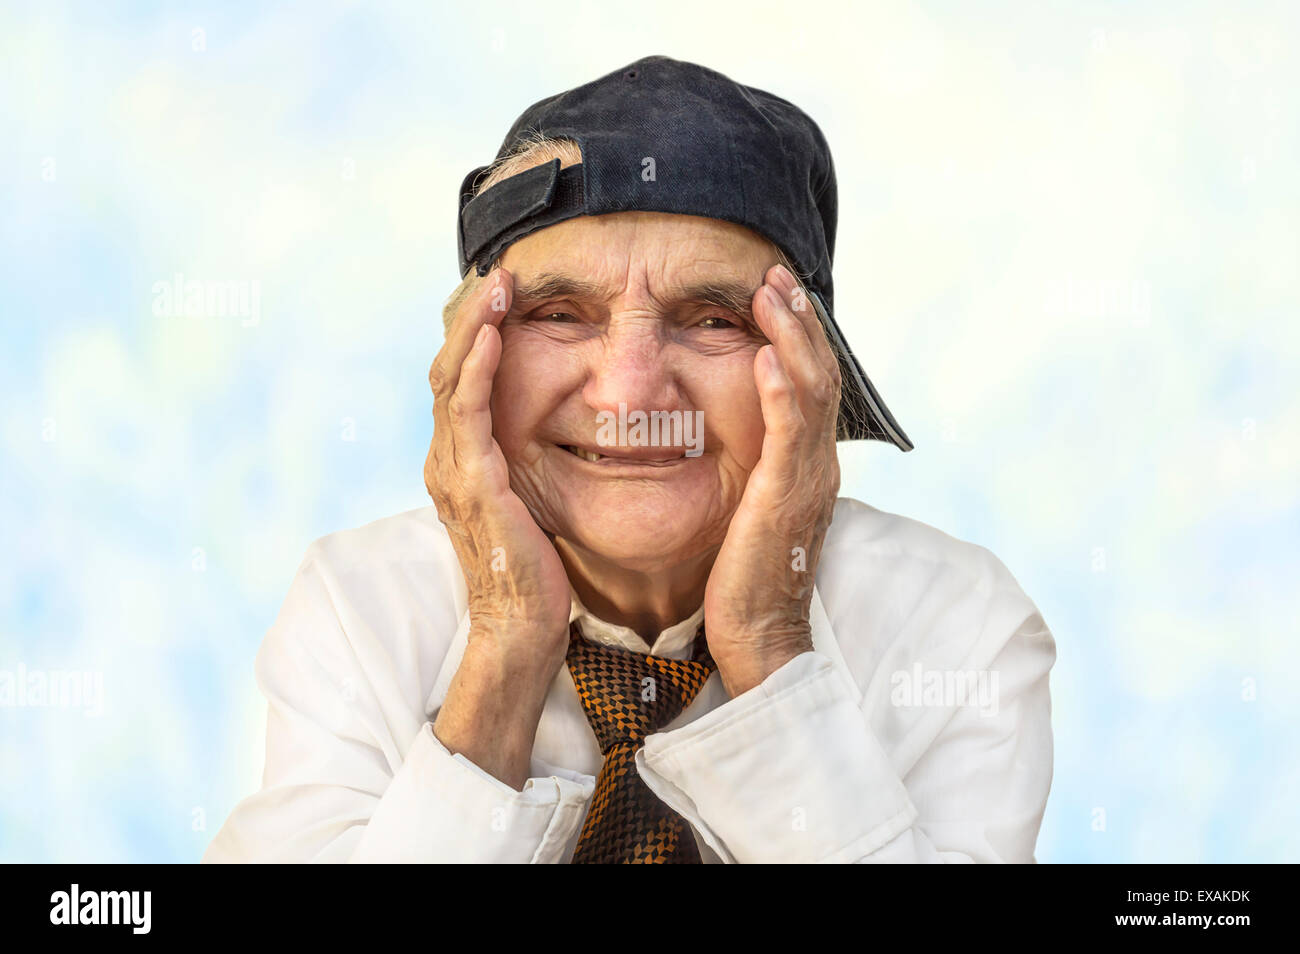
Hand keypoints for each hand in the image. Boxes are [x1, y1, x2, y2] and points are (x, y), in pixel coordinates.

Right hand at [424, 267, 572, 671]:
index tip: (505, 298)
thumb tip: (551, 443)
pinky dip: (479, 367)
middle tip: (500, 274)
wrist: (522, 627)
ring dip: (474, 327)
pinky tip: (495, 334)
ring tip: (498, 286)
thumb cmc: (534, 576)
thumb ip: (524, 473)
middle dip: (472, 317)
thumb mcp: (528, 510)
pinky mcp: (473, 482)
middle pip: (448, 370)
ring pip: (453, 379)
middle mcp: (445, 461)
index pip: (460, 384)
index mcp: (458, 465)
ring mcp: (453, 471)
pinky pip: (470, 410)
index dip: (477, 337)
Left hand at [702, 264, 841, 695]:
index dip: (796, 336)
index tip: (773, 293)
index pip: (811, 385)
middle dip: (797, 320)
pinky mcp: (785, 498)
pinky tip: (766, 357)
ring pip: (812, 391)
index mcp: (807, 464)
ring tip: (770, 294)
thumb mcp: (749, 512)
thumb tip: (726, 439)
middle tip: (774, 275)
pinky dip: (781, 392)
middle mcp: (817, 464)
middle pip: (819, 374)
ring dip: (791, 337)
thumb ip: (750, 471)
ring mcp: (807, 479)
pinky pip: (789, 434)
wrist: (762, 637)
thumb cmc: (744, 580)